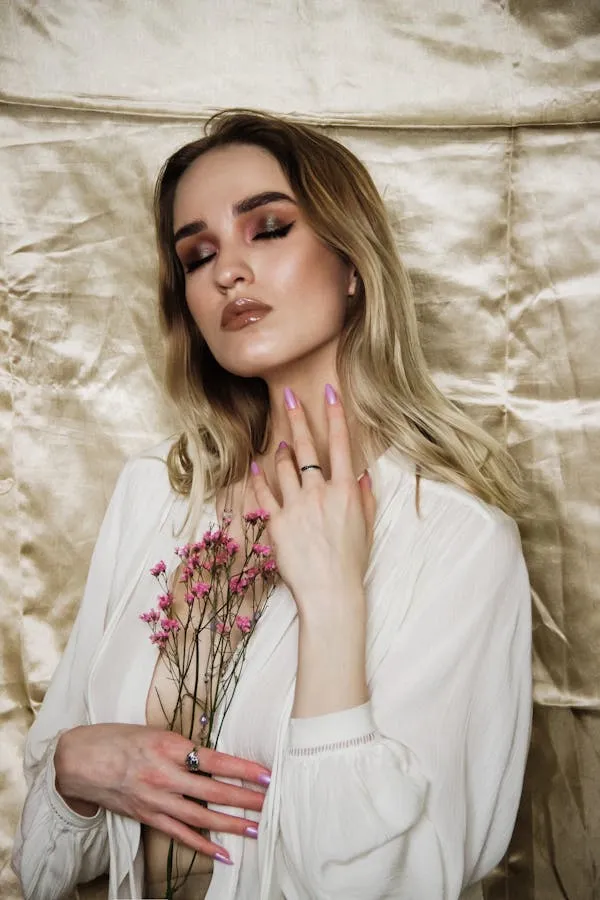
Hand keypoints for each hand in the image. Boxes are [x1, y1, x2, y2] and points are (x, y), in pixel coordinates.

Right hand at [54, 724, 270, 862]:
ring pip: (201, 816)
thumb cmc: (118, 739)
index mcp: (169, 747)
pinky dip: (203, 845)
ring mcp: (156, 799)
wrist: (80, 760)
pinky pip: (180, 834)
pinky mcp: (148, 816)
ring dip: (231, 824)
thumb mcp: (155, 732)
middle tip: (270, 803)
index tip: (266, 774)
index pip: (215, 760)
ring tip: (255, 829)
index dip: (243, 769)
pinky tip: (223, 853)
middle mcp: (165, 775)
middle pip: (213, 791)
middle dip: (245, 799)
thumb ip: (183, 746)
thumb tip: (213, 756)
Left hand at [250, 384, 375, 610]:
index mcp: (346, 491)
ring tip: (281, 442)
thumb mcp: (367, 527)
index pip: (341, 445)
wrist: (330, 592)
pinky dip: (259, 478)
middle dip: (298, 418)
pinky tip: (255, 466)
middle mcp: (320, 493)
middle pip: (306, 448)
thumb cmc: (351, 563)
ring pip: (284, 467)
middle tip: (288, 397)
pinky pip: (264, 493)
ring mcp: (296, 506)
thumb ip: (365, 497)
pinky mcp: (276, 522)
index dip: (335, 415)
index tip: (329, 392)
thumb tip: (360, 475)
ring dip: (281, 450)